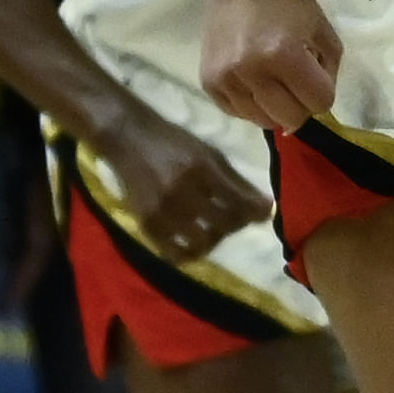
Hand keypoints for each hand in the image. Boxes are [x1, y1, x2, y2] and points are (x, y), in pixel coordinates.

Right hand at [99, 110, 273, 258]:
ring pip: (202, 243)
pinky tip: (192, 241)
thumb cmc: (174, 142)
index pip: (239, 202)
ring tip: (212, 227)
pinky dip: (189, 252)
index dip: (257, 212)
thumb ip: (236, 180)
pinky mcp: (146, 224)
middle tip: (236, 217)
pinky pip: (174, 253)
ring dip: (215, 239)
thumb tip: (265, 207)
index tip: (262, 213)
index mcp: (202, 169)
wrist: (129, 139)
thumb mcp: (209, 153)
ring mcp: (162, 211)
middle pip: (225, 225)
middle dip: (237, 223)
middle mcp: (182, 192)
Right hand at [199, 0, 342, 133]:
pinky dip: (251, 105)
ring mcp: (226, 79)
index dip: (323, 92)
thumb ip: (330, 70)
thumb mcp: (323, 30)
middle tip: (295, 83)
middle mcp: (252, 72)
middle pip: (291, 119)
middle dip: (301, 105)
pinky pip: (237, 112)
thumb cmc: (287, 0)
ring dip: (275, 108)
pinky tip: (253, 83)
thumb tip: (319, 104)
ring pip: (263, 121)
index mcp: (285, 55)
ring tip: (273, 82)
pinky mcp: (208, 82)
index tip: (315, 76)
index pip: (319, 103)